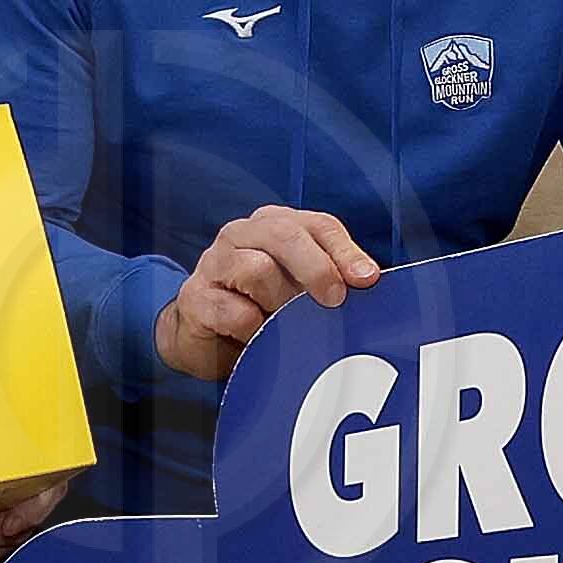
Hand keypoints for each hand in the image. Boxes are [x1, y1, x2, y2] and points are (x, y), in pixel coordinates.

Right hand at [158, 206, 380, 383]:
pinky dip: (251, 327)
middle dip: (316, 267)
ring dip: (280, 303)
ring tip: (287, 325)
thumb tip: (367, 285)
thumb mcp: (297, 287)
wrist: (202, 334)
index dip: (345, 251)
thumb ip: (329, 279)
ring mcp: (214, 262)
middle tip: (334, 300)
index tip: (367, 280)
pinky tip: (256, 338)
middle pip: (284, 234)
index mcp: (275, 224)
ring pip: (256, 268)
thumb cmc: (260, 306)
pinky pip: (231, 310)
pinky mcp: (195, 297)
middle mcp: (243, 234)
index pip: (318, 225)